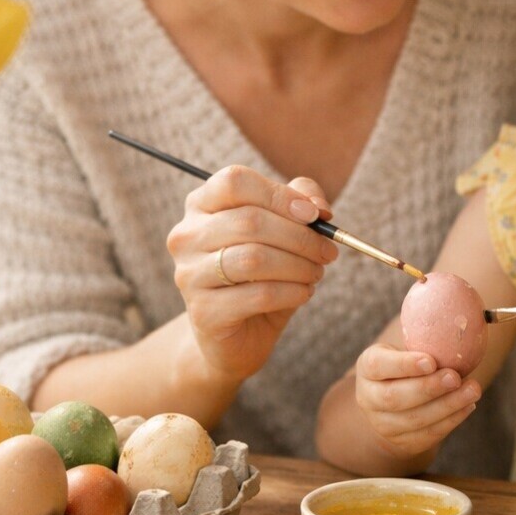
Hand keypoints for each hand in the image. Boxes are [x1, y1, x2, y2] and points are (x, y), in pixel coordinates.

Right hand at [167, 166, 337, 383]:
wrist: (239, 333)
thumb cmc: (262, 272)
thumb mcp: (284, 230)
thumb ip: (302, 203)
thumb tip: (319, 208)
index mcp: (202, 204)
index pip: (235, 181)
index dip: (280, 196)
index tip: (314, 215)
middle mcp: (187, 235)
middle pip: (249, 221)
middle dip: (301, 237)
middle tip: (328, 252)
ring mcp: (189, 274)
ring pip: (254, 258)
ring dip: (299, 265)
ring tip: (316, 273)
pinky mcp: (203, 312)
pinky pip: (258, 295)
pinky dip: (292, 292)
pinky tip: (304, 293)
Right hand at [354, 343, 479, 459]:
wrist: (392, 405)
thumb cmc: (406, 366)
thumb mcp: (404, 348)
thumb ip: (423, 339)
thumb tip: (463, 317)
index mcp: (368, 366)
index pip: (379, 365)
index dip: (404, 365)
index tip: (431, 361)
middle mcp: (369, 397)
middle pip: (396, 397)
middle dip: (429, 388)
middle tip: (455, 377)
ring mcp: (382, 424)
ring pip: (414, 419)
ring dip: (447, 405)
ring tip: (473, 390)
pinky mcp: (401, 443)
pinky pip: (428, 435)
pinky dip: (451, 420)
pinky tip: (468, 405)